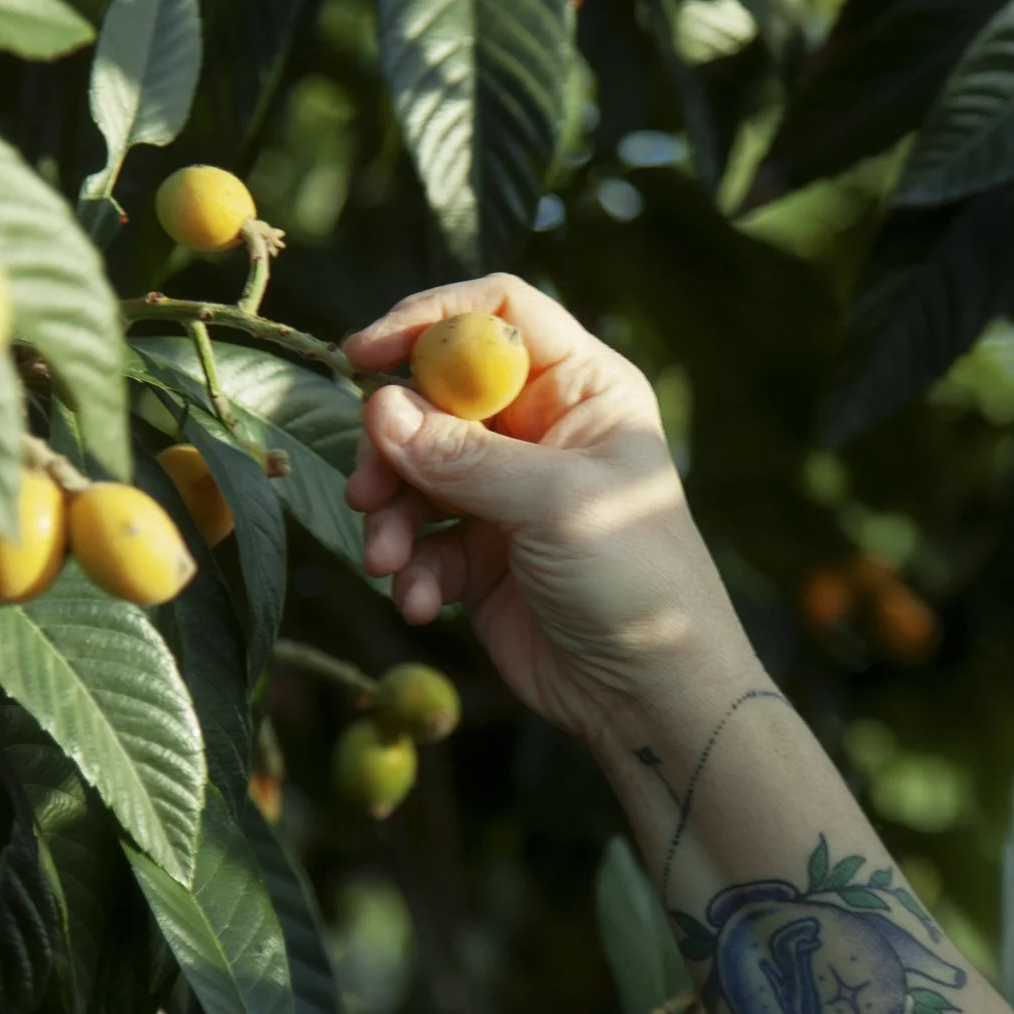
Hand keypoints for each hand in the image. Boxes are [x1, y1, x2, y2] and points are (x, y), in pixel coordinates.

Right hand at [344, 275, 751, 742]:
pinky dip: (409, 568)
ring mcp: (505, 491)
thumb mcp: (556, 505)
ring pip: (412, 470)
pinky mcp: (479, 553)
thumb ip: (464, 457)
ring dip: (391, 516)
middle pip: (433, 395)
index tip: (364, 354)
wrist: (650, 697)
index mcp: (582, 389)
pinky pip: (418, 538)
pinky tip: (424, 605)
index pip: (495, 317)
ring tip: (391, 563)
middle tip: (369, 490)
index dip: (428, 322)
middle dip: (391, 443)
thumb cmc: (636, 581)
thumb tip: (379, 409)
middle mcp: (540, 429)